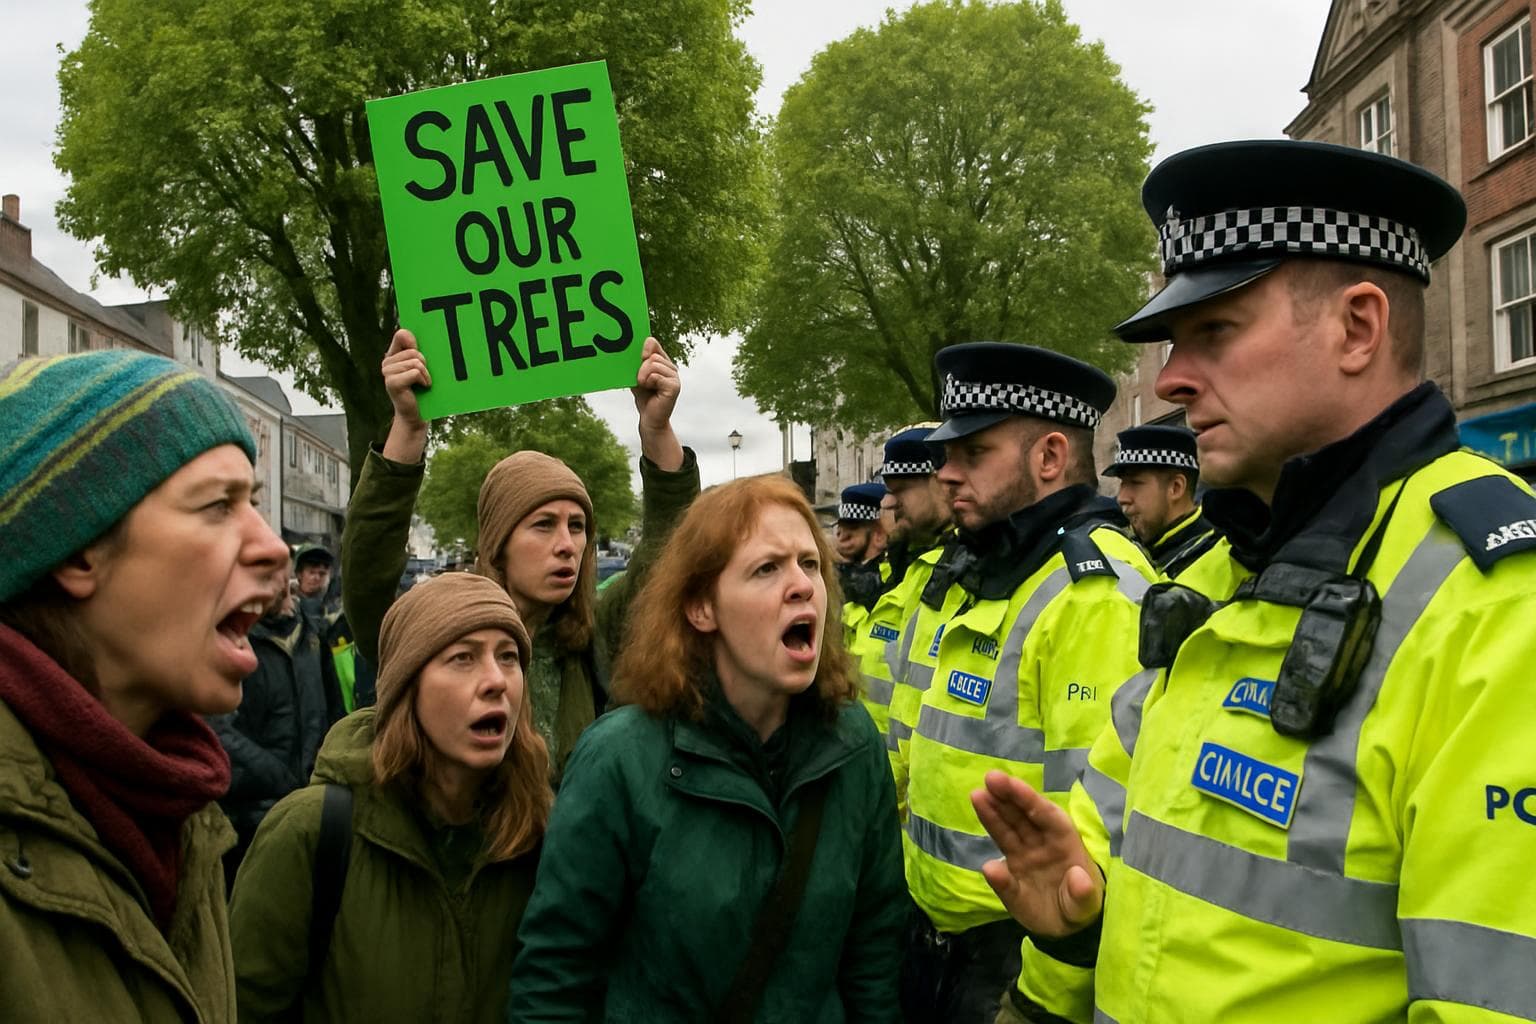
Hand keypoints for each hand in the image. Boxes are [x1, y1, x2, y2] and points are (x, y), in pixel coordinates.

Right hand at [381, 329, 429, 463]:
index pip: (402, 335)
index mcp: (394, 355)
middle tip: (423, 377)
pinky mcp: (392, 382)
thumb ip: (417, 350)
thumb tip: (407, 331)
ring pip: (415, 362)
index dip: (413, 340)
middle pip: (414, 351)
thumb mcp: (422, 367)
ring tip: (424, 383)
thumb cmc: (422, 389)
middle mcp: (387, 362)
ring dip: (426, 374)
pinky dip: (424, 380)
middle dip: (425, 364)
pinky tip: (422, 387)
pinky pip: (415, 372)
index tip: (419, 349)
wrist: (417, 414)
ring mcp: (387, 372)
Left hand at [630, 337, 683, 470]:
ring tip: (645, 386)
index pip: (653, 344)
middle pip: (652, 355)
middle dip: (640, 368)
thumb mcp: (637, 376)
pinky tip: (651, 390)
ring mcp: (674, 377)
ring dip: (643, 376)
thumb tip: (636, 350)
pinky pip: (656, 376)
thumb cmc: (643, 397)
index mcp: (662, 362)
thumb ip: (638, 363)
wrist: (649, 418)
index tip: (639, 357)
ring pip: (653, 364)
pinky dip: (649, 382)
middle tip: (641, 381)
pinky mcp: (674, 386)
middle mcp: (670, 367)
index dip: (644, 348)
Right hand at [970, 770, 1103, 936]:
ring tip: (977, 795)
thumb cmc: (1081, 907)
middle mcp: (1041, 843)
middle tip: (990, 777)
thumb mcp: (1088, 904)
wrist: (1067, 929)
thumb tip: (1076, 875)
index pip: (1045, 815)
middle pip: (1022, 816)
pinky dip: (993, 868)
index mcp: (1064, 842)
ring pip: (1006, 832)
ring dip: (992, 814)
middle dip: (1007, 796)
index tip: (1011, 784)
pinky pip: (1000, 870)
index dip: (1028, 799)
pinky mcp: (1011, 875)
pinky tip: (986, 864)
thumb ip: (1084, 892)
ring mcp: (1024, 856)